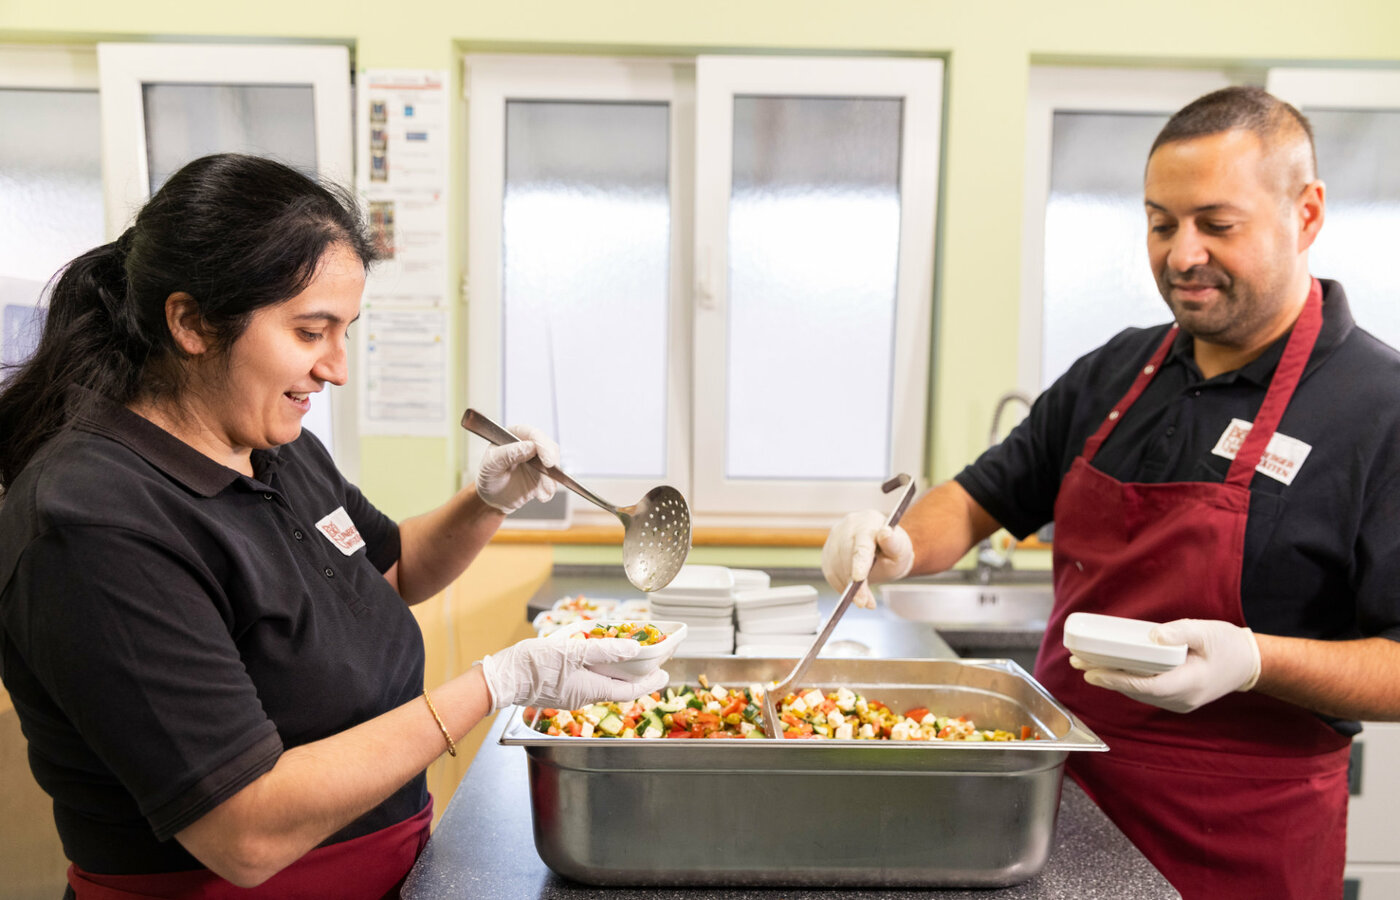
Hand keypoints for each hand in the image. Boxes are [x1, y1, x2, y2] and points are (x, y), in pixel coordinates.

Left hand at [475, 424, 559, 513]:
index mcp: (514, 435)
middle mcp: (529, 445)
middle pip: (548, 446)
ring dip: (551, 479)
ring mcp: (538, 460)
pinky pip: (553, 480)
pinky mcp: (543, 475)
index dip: (543, 445)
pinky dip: (550, 489)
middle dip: (552, 461)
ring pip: (554, 464)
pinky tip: (542, 496)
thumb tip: (530, 446)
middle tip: (550, 474)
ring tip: (544, 493)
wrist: (492, 497)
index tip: (547, 460)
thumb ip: (508, 454)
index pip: (532, 434)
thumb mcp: (491, 465)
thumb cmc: (488, 476)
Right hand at [477, 636, 669, 710]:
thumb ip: (604, 649)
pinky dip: (599, 668)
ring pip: (602, 682)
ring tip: (630, 655)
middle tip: (652, 660)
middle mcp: (583, 695)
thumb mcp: (572, 651)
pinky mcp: (559, 688)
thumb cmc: (534, 665)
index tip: (665, 674)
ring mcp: (570, 693)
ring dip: (618, 671)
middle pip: (618, 686)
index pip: (629, 690)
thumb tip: (634, 648)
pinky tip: (597, 656)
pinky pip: (587, 679)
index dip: (649, 682)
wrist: (501, 678)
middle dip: (637, 674)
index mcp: (590, 689)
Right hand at [820, 509, 913, 609]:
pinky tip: (854, 590)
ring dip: (848, 587)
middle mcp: (848, 526)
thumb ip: (895, 543)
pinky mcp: (827, 551)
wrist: (884, 548)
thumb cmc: (894, 549)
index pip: (861, 544)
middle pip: (846, 557)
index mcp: (869, 521)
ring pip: (836, 567)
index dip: (859, 563)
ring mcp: (835, 537)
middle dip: (854, 583)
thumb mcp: (901, 548)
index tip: (858, 579)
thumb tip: (886, 533)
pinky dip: (841, 585)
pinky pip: (830, 572)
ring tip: (864, 599)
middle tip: (864, 603)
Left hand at [1070, 618, 1261, 713]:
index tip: (1091, 673)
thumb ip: (1179, 632)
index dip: (1115, 681)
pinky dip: (1127, 681)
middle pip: (1136, 691)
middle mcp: (1181, 699)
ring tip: (1085, 664)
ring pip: (1139, 693)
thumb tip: (1152, 636)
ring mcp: (1179, 702)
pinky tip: (1110, 669)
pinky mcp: (1178, 698)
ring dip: (1113, 680)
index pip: (1144, 686)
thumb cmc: (1229, 645)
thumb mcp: (1206, 631)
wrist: (1252, 664)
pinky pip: (1147, 691)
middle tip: (1076, 662)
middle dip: (1105, 677)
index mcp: (1188, 684)